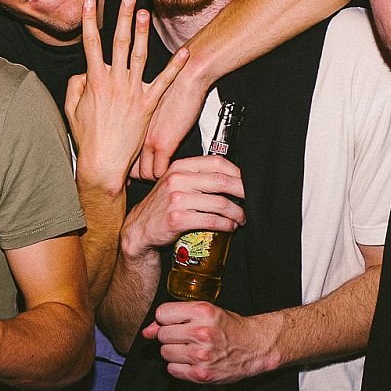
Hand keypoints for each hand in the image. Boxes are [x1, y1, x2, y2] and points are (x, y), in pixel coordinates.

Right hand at [66, 0, 187, 190]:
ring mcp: (133, 92)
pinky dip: (175, 67)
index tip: (90, 2)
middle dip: (123, 17)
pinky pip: (164, 82)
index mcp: (94, 81)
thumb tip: (82, 72)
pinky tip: (184, 53)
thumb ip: (75, 85)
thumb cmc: (87, 139)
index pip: (90, 44)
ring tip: (146, 13)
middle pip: (119, 42)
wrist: (103, 163)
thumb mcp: (71, 109)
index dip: (90, 21)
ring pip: (139, 55)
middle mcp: (115, 82)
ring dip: (143, 32)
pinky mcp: (148, 105)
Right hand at [120, 155, 244, 259]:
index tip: (246, 182)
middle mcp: (178, 180)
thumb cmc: (161, 207)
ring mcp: (177, 199)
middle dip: (243, 192)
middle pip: (222, 182)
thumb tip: (231, 178)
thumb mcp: (174, 183)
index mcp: (180, 167)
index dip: (237, 173)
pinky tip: (230, 227)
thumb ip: (197, 177)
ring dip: (237, 213)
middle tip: (251, 200)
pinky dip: (226, 225)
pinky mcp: (177, 218)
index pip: (216, 162)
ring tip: (241, 218)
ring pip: (220, 203)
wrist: (139, 228)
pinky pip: (211, 220)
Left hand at [133, 66, 208, 181]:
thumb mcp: (149, 106)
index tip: (127, 174)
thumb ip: (144, 123)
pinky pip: (159, 172)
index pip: (120, 155)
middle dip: (136, 178)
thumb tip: (143, 134)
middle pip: (128, 168)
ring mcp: (148, 141)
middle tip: (143, 182)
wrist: (186, 79)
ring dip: (152, 180)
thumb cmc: (172, 88)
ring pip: (144, 174)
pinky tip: (170, 176)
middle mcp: (136, 134)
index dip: (124, 168)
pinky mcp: (164, 144)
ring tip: (160, 181)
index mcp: (131, 125)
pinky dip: (164, 178)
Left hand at [142, 302, 279, 382]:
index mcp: (202, 311)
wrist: (254, 347)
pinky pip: (172, 370)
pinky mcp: (201, 374)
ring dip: (174, 352)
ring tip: (191, 349)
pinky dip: (178, 367)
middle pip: (162, 335)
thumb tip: (146, 331)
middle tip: (187, 337)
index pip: (162, 314)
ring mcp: (200, 355)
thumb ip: (174, 318)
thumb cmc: (228, 327)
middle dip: (171, 336)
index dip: (167, 319)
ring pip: (165, 353)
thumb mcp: (205, 312)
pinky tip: (192, 362)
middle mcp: (201, 332)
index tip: (177, 322)